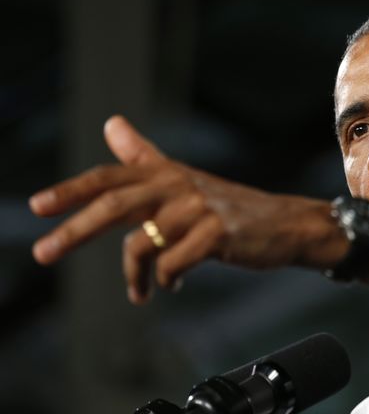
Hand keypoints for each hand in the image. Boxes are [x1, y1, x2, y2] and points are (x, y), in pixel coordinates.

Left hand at [30, 116, 342, 303]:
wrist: (286, 224)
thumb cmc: (231, 206)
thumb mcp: (185, 179)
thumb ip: (144, 155)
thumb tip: (111, 122)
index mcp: (167, 173)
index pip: (111, 177)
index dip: (72, 190)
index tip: (37, 207)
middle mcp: (179, 185)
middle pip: (115, 203)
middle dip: (74, 229)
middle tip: (44, 252)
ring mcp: (200, 208)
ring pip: (143, 244)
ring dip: (134, 275)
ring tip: (139, 290)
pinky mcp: (218, 234)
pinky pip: (173, 263)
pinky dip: (166, 279)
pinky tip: (172, 284)